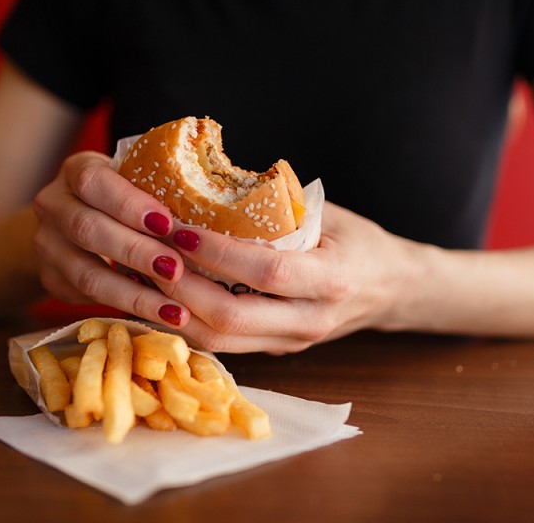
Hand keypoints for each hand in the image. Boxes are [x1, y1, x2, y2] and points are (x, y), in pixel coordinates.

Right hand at [31, 151, 191, 327]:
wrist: (73, 224)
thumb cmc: (123, 197)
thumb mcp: (135, 181)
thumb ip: (162, 188)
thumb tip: (222, 210)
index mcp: (76, 171)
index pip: (94, 182)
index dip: (129, 204)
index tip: (167, 223)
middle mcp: (53, 205)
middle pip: (88, 229)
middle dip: (136, 252)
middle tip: (177, 269)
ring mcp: (47, 245)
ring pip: (87, 274)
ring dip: (134, 293)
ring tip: (175, 309)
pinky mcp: (53, 280)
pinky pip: (89, 299)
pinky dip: (127, 307)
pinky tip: (160, 315)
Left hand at [155, 202, 416, 352]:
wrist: (390, 289)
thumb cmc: (356, 241)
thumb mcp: (326, 214)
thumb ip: (275, 207)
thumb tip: (206, 180)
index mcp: (332, 280)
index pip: (265, 272)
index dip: (218, 253)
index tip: (180, 228)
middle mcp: (312, 321)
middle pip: (232, 319)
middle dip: (181, 287)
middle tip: (147, 253)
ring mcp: (292, 343)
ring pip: (220, 341)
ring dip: (173, 310)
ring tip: (142, 276)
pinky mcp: (276, 352)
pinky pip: (223, 344)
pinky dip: (186, 321)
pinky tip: (160, 296)